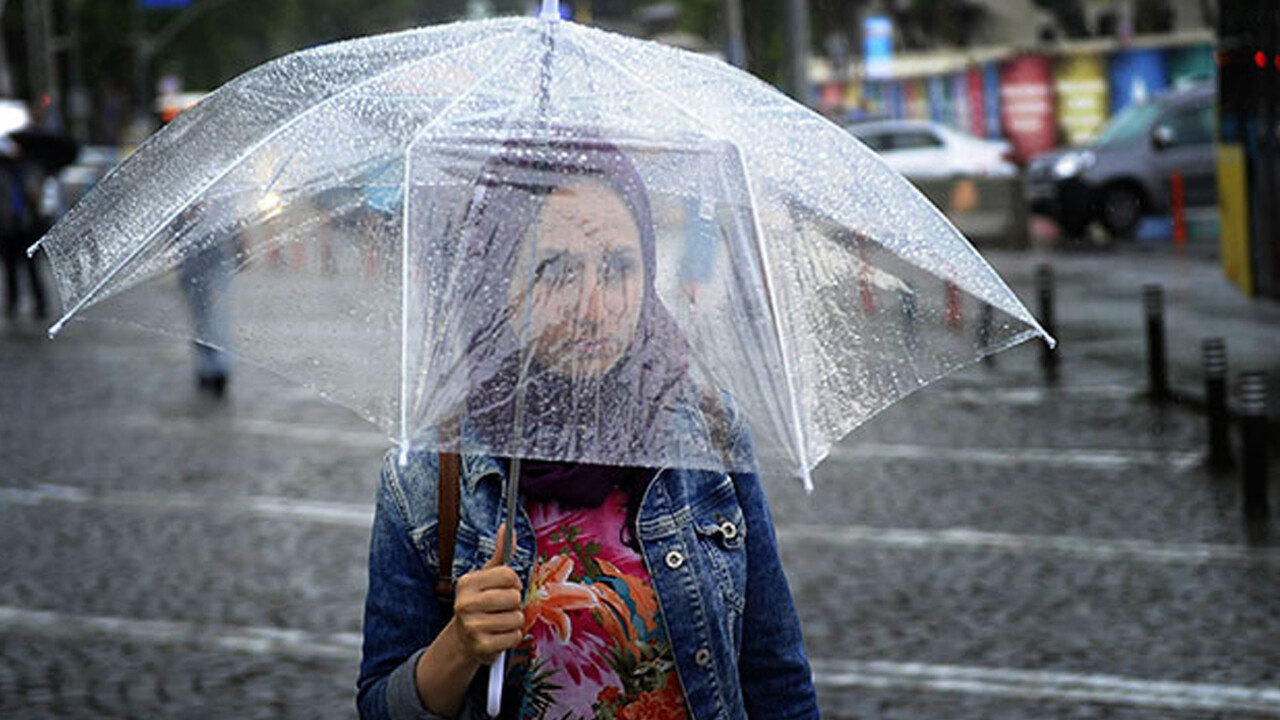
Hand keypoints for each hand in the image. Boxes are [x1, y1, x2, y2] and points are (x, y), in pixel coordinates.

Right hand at [450, 523, 523, 664]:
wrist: (465, 639)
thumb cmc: (481, 603)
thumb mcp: (487, 577)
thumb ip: (500, 554)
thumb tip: (507, 527)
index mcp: (467, 582)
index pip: (508, 575)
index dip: (515, 582)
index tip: (508, 588)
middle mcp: (465, 603)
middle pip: (514, 597)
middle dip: (515, 603)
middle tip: (503, 608)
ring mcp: (472, 626)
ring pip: (517, 618)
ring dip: (514, 621)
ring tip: (500, 622)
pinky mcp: (481, 646)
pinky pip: (515, 637)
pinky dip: (512, 637)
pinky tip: (499, 635)